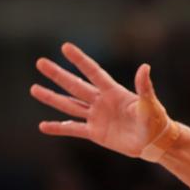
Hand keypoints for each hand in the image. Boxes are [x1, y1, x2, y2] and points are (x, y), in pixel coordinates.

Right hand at [30, 42, 171, 159]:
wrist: (154, 142)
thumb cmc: (156, 120)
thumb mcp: (150, 103)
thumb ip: (144, 87)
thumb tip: (145, 66)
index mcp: (113, 91)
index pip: (93, 72)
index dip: (80, 59)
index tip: (65, 47)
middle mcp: (101, 101)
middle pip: (75, 85)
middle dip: (58, 74)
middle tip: (40, 62)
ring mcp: (96, 116)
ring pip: (69, 105)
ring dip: (52, 97)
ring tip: (34, 89)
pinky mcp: (95, 133)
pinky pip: (72, 129)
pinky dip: (58, 128)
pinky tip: (43, 126)